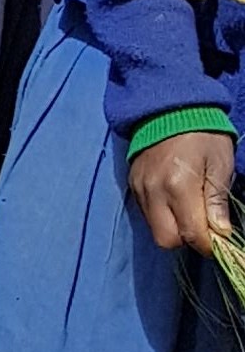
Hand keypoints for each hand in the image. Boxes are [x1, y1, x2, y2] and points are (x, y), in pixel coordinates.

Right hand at [130, 125, 235, 254]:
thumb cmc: (203, 135)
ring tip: (190, 212)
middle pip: (166, 240)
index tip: (219, 239)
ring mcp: (140, 189)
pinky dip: (161, 216)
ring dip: (173, 229)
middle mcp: (154, 192)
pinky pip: (146, 214)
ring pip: (154, 229)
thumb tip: (220, 232)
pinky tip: (174, 202)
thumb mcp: (220, 164)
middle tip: (203, 227)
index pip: (191, 234)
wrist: (169, 107)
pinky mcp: (132, 185)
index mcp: (179, 186)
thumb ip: (217, 200)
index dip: (208, 244)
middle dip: (186, 240)